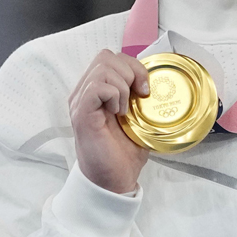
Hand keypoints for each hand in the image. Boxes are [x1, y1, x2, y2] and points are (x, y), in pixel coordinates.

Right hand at [68, 49, 150, 193]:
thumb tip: (156, 83)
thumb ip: (139, 98)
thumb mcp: (137, 119)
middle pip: (106, 56)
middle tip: (137, 97)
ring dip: (122, 86)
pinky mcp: (81, 114)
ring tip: (124, 109)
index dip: (133, 66)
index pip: (110, 57)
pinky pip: (97, 87)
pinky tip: (117, 114)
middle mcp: (84, 93)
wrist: (113, 180)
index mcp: (96, 91)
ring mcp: (80, 102)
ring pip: (102, 68)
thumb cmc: (122, 153)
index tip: (145, 90)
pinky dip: (114, 96)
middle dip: (130, 71)